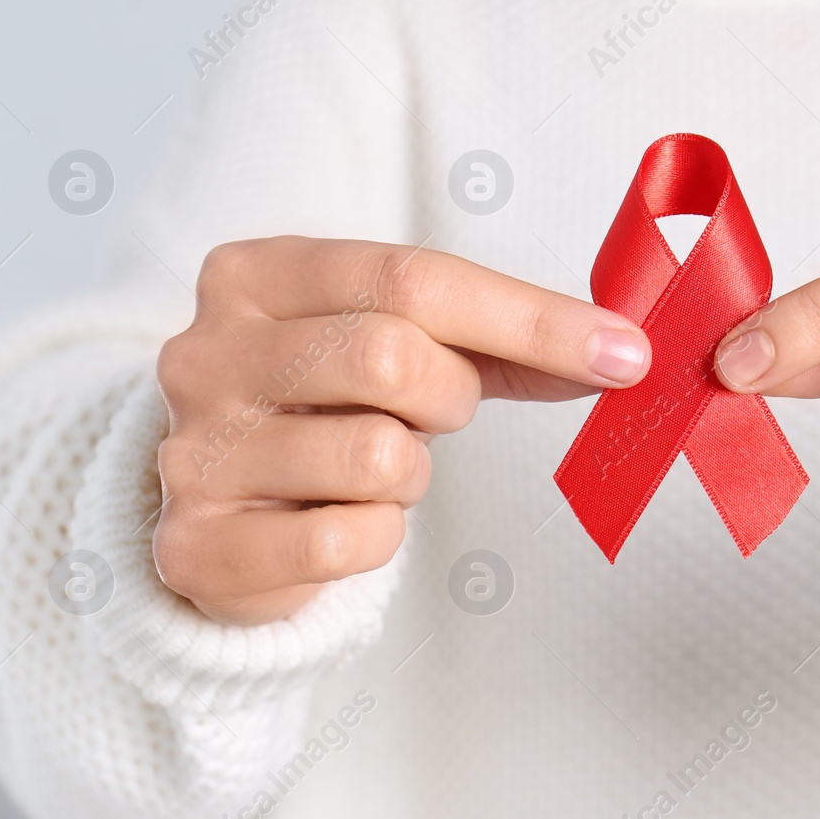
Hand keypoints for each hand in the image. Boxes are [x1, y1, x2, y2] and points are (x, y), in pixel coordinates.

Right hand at [156, 236, 650, 624]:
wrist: (220, 512)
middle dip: (450, 396)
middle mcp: (207, 351)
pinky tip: (342, 521)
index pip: (412, 278)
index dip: (533, 320)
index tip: (625, 353)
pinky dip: (378, 537)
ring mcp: (194, 450)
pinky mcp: (197, 544)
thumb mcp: (399, 342)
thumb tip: (620, 352)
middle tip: (432, 412)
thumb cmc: (325, 408)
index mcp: (255, 274)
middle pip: (392, 356)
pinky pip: (348, 539)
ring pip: (378, 456)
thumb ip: (501, 340)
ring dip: (411, 473)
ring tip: (371, 467)